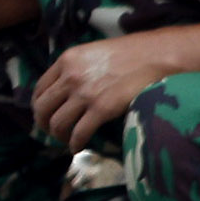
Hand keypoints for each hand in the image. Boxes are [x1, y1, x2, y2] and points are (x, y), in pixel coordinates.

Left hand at [29, 22, 199, 150]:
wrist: (159, 55)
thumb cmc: (132, 53)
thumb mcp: (95, 53)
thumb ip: (77, 68)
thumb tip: (68, 89)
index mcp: (67, 60)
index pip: (40, 88)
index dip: (40, 106)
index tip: (45, 115)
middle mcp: (71, 76)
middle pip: (43, 108)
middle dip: (44, 124)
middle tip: (52, 132)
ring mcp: (85, 93)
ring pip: (57, 123)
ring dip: (58, 136)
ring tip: (66, 141)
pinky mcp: (101, 108)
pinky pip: (79, 133)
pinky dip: (75, 144)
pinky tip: (78, 147)